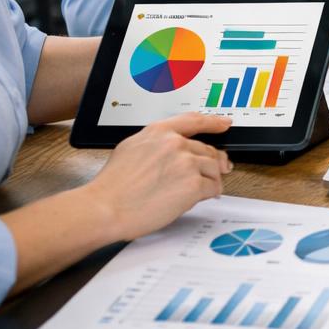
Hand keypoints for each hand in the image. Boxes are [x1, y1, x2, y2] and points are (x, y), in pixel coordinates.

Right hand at [84, 113, 232, 240]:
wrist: (105, 208)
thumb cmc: (112, 187)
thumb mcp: (130, 150)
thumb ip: (155, 145)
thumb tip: (172, 151)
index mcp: (158, 132)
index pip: (193, 121)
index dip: (213, 122)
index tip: (224, 123)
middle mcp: (174, 144)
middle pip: (206, 149)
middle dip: (213, 162)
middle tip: (216, 171)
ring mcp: (185, 163)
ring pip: (213, 168)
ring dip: (210, 180)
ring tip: (202, 190)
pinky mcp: (193, 184)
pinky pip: (213, 187)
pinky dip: (210, 194)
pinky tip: (200, 198)